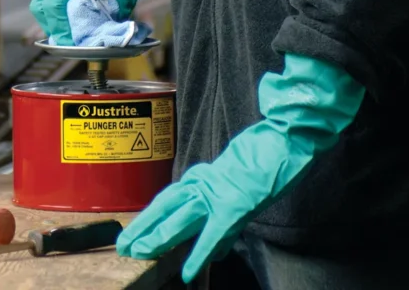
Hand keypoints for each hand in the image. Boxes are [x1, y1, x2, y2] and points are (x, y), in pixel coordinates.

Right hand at [29, 0, 176, 44]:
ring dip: (59, 14)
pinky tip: (84, 13)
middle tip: (70, 38)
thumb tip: (100, 39)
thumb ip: (107, 18)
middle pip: (43, 2)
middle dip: (53, 24)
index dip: (59, 29)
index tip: (72, 43)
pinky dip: (66, 4)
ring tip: (76, 28)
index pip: (49, 7)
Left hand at [117, 54, 364, 281]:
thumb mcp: (238, 181)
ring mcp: (218, 192)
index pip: (171, 200)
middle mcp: (206, 183)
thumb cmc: (266, 153)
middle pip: (167, 207)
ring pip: (179, 217)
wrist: (284, 137)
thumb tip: (216, 245)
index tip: (137, 233)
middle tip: (123, 245)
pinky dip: (200, 253)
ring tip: (138, 252)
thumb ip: (225, 215)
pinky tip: (187, 270)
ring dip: (158, 237)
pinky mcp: (233, 203)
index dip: (152, 217)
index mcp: (205, 177)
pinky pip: (212, 233)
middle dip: (144, 228)